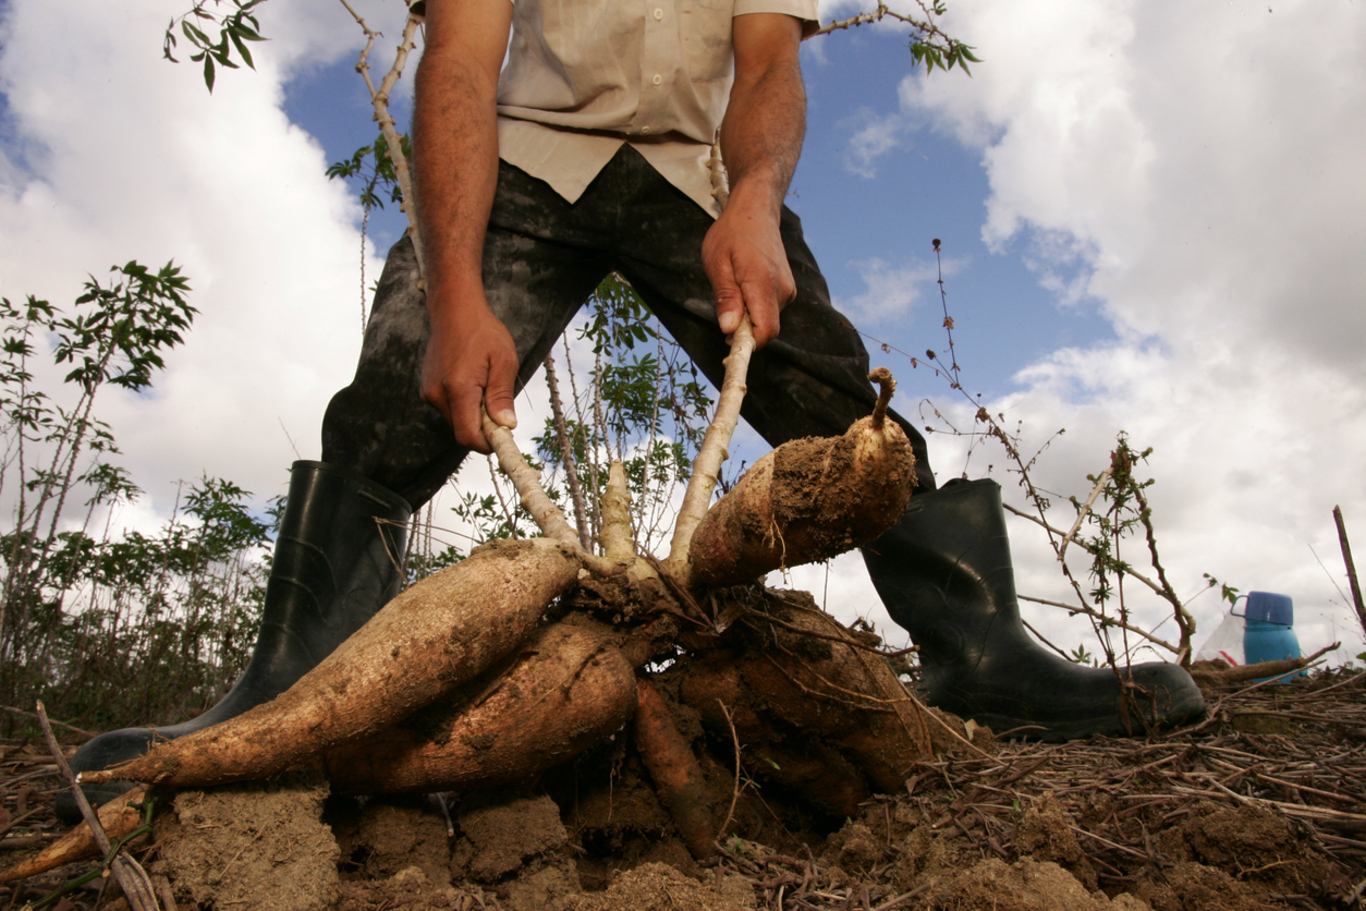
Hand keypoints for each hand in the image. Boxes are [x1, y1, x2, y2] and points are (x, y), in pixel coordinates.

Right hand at [420, 293, 518, 453]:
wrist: (454, 309)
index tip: (503, 436)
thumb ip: (502, 395)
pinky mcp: (427, 389)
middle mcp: (438, 393)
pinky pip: (449, 408)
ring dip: (473, 414)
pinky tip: (472, 381)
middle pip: (462, 431)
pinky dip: (463, 404)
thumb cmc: (482, 330)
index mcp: (458, 387)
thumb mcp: (503, 360)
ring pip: (456, 420)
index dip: (487, 443)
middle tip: (498, 403)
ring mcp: (429, 392)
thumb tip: (506, 425)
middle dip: (483, 427)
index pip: (467, 435)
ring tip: (484, 385)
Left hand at [702, 195, 795, 347]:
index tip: (728, 342)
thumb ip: (726, 298)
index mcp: (764, 284)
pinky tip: (744, 287)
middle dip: (744, 330)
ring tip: (734, 289)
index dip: (747, 344)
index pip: (765, 331)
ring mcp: (788, 289)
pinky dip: (755, 308)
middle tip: (724, 311)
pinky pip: (770, 310)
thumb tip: (729, 329)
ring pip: (767, 320)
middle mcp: (782, 290)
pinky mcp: (787, 288)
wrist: (756, 211)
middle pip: (765, 329)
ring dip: (748, 316)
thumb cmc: (732, 233)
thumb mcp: (717, 263)